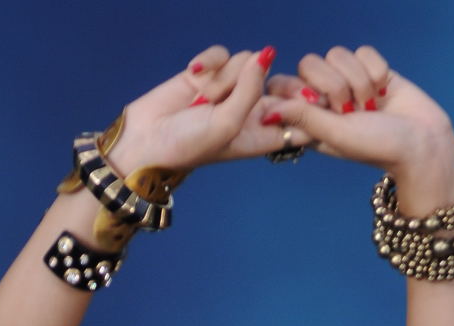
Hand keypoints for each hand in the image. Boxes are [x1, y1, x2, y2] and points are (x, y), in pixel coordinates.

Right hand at [108, 45, 298, 173]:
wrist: (146, 139)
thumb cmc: (189, 144)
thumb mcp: (227, 124)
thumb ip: (251, 90)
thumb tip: (265, 53)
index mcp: (262, 135)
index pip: (298, 120)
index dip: (306, 106)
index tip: (304, 98)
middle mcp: (250, 112)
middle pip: (278, 83)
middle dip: (264, 82)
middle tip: (247, 93)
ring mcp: (230, 90)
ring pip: (246, 62)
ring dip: (225, 77)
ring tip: (204, 99)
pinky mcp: (210, 73)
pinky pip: (222, 53)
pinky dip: (210, 60)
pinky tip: (194, 74)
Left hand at [265, 48, 453, 207]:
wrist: (422, 143)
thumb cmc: (378, 147)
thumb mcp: (337, 134)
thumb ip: (303, 117)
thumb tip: (266, 110)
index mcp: (309, 118)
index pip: (283, 85)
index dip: (297, 89)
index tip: (318, 105)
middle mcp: (325, 99)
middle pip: (309, 63)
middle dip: (334, 85)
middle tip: (352, 111)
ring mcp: (348, 82)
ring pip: (337, 54)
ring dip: (358, 80)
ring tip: (372, 106)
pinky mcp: (370, 69)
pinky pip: (363, 51)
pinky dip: (376, 71)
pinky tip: (385, 92)